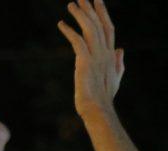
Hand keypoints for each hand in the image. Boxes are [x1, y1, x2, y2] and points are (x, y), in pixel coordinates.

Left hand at [58, 0, 123, 118]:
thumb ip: (118, 63)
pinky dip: (69, 31)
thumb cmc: (103, 97)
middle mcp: (105, 53)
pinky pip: (77, 41)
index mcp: (111, 55)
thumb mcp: (115, 78)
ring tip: (71, 4)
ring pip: (90, 29)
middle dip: (92, 9)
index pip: (108, 29)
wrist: (97, 109)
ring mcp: (96, 57)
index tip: (98, 2)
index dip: (103, 14)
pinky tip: (61, 24)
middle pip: (99, 25)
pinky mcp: (84, 62)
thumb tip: (120, 49)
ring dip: (80, 15)